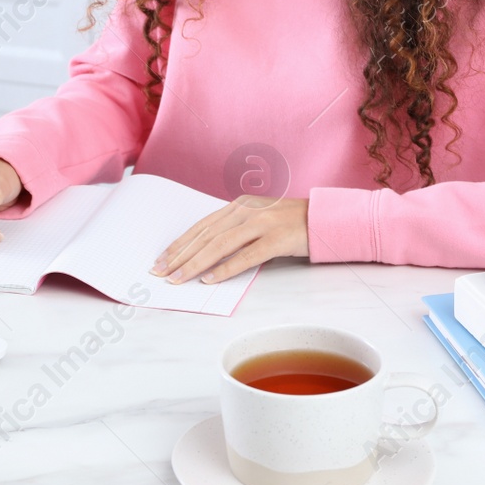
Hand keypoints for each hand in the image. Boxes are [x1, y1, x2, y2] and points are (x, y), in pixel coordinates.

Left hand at [150, 196, 309, 283]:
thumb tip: (206, 254)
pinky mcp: (276, 239)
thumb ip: (235, 230)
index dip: (180, 243)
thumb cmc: (290, 223)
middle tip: (159, 272)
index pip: (202, 226)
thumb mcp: (258, 220)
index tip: (161, 259)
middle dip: (180, 255)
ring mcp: (261, 223)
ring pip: (220, 245)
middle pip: (205, 236)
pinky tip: (210, 279)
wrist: (324, 219)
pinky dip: (225, 268)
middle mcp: (246, 211)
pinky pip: (246, 256)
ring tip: (178, 278)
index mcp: (238, 205)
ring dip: (195, 263)